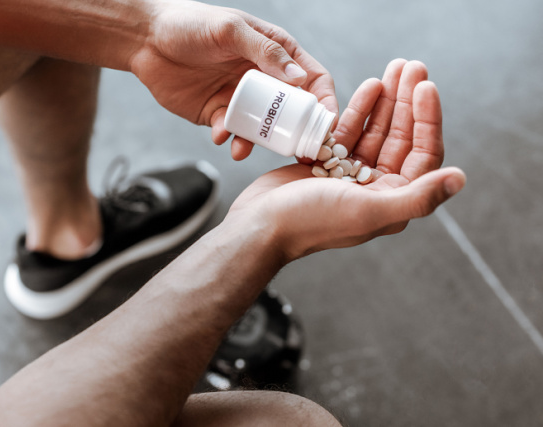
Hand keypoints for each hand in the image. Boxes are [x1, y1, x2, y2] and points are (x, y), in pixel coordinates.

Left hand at [130, 1, 335, 159]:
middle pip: (292, 110)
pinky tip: (218, 134)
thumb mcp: (230, 31)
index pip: (312, 79)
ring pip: (262, 127)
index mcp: (275, 52)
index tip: (326, 126)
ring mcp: (241, 98)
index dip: (324, 103)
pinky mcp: (218, 113)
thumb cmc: (190, 24)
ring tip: (243, 147)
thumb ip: (265, 52)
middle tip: (294, 152)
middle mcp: (263, 77)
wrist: (145, 40)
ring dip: (258, 141)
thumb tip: (300, 81)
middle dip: (295, 132)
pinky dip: (228, 138)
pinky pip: (231, 132)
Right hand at [226, 59, 465, 261]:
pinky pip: (349, 132)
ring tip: (392, 69)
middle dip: (407, 101)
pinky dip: (358, 110)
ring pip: (377, 130)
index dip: (428, 119)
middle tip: (412, 66)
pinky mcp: (326, 164)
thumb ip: (417, 197)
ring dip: (386, 100)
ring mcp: (350, 175)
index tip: (425, 87)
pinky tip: (368, 87)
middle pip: (402, 137)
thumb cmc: (310, 222)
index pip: (423, 154)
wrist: (259, 226)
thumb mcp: (367, 211)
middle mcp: (377, 188)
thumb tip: (460, 178)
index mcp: (394, 201)